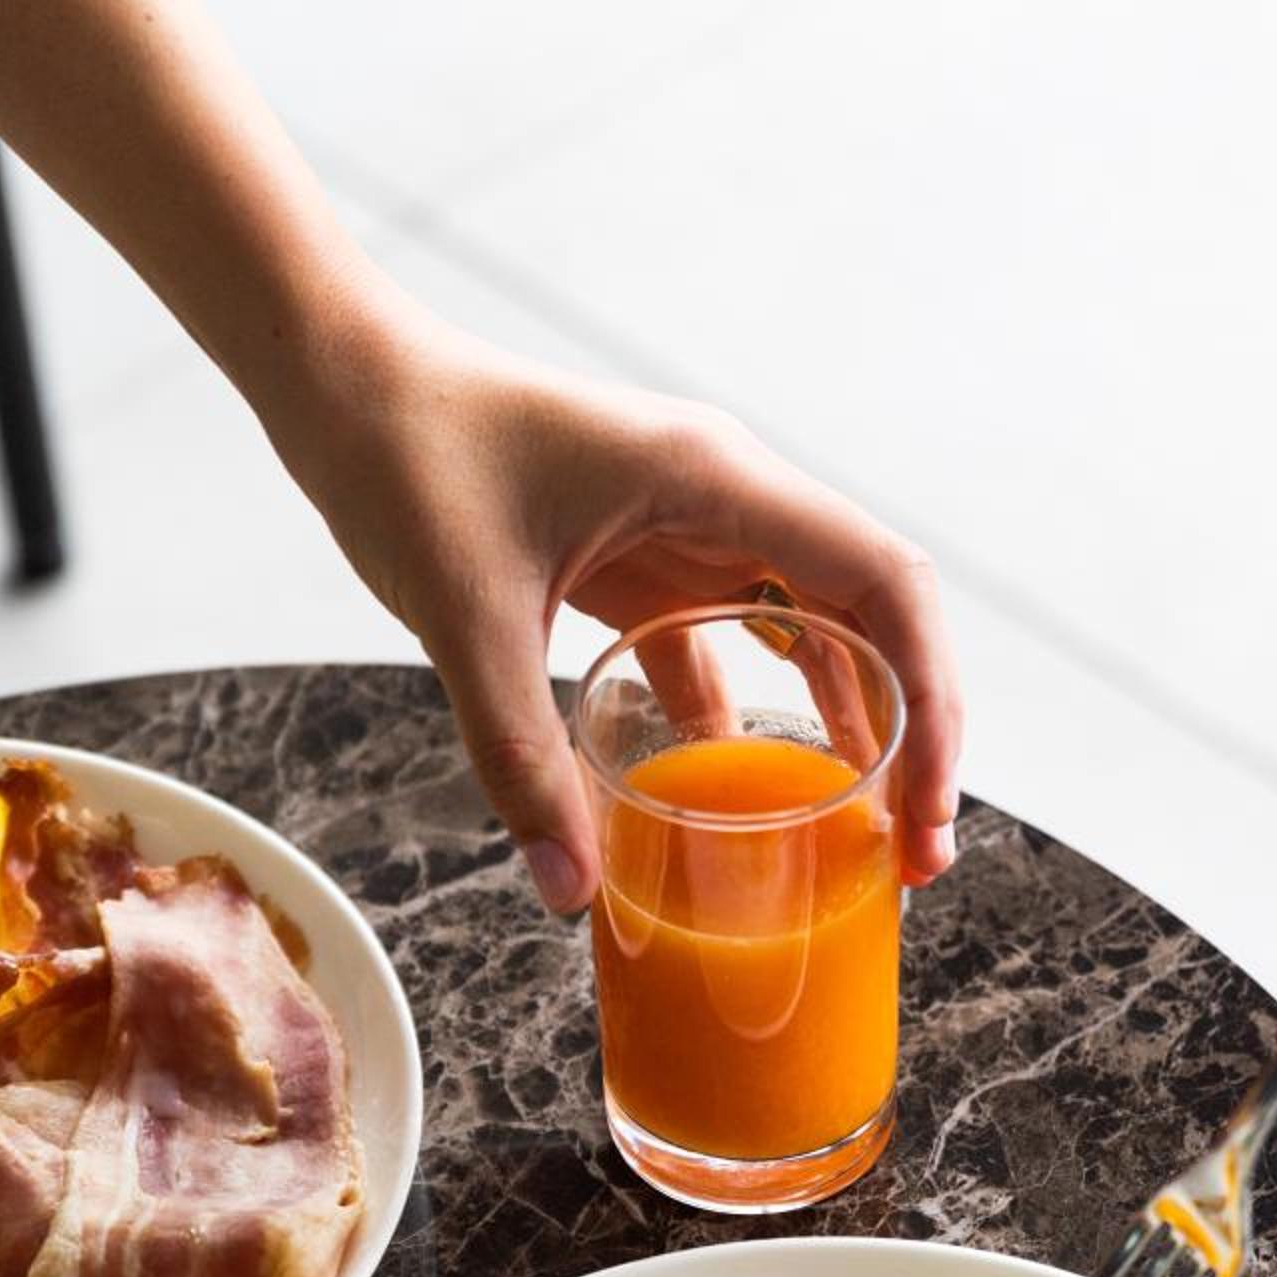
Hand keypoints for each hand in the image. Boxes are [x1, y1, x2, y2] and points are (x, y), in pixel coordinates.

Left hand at [275, 323, 962, 912]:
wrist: (344, 384)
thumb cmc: (408, 458)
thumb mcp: (466, 617)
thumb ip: (520, 757)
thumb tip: (573, 892)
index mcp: (717, 479)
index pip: (884, 584)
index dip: (932, 700)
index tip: (926, 807)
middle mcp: (728, 495)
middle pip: (870, 615)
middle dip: (910, 734)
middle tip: (911, 857)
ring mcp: (691, 523)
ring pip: (811, 631)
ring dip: (844, 727)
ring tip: (856, 840)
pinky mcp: (643, 553)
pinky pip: (726, 641)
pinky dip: (745, 719)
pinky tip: (734, 803)